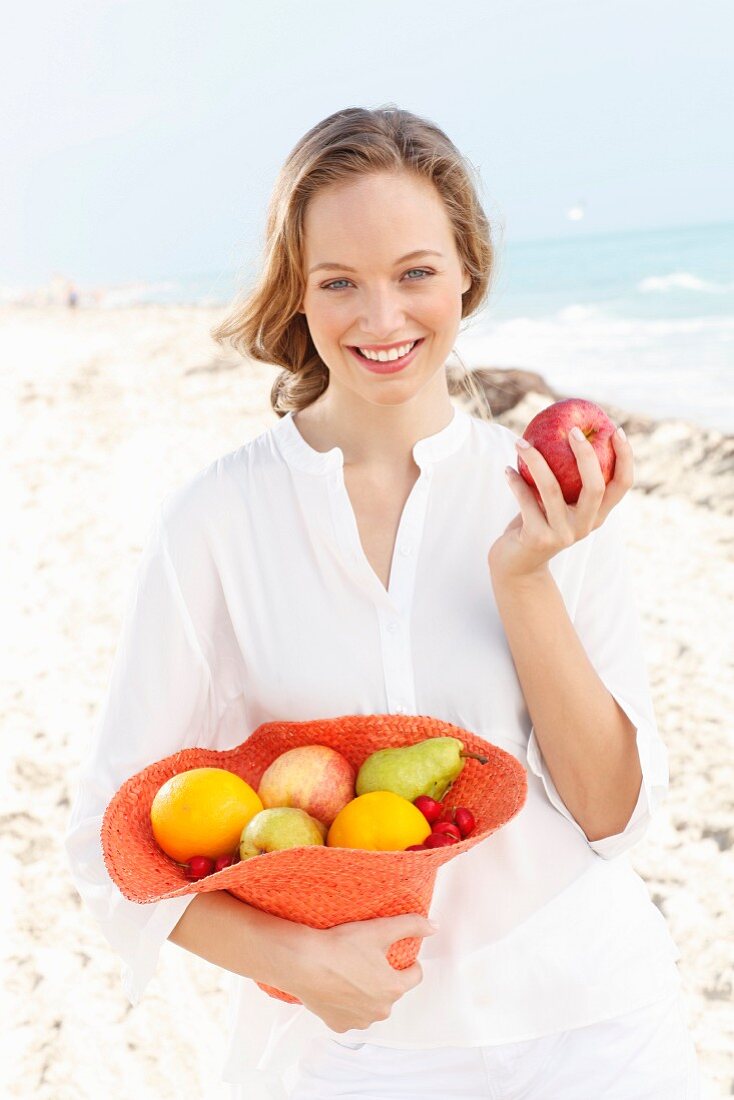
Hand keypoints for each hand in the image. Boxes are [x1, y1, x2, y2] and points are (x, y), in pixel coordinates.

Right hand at [288, 913, 436, 1032]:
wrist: (303, 962)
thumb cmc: (341, 946)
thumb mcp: (380, 929)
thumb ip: (411, 926)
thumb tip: (433, 926)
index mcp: (393, 989)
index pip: (415, 976)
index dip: (409, 962)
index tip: (399, 955)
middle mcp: (379, 1011)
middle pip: (392, 992)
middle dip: (385, 977)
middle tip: (368, 959)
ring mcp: (358, 1021)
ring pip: (371, 1005)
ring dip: (367, 993)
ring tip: (352, 972)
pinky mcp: (338, 1025)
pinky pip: (351, 1015)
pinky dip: (348, 1004)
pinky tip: (338, 987)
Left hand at [488, 426, 632, 582]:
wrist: (517, 566)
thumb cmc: (537, 523)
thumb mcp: (556, 502)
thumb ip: (565, 478)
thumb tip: (564, 430)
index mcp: (597, 514)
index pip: (622, 485)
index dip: (625, 457)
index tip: (617, 430)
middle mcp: (585, 525)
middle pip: (596, 486)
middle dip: (586, 455)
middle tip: (572, 431)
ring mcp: (563, 534)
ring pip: (552, 490)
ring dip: (535, 461)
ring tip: (521, 442)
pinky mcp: (538, 538)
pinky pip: (525, 501)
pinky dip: (515, 482)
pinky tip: (507, 470)